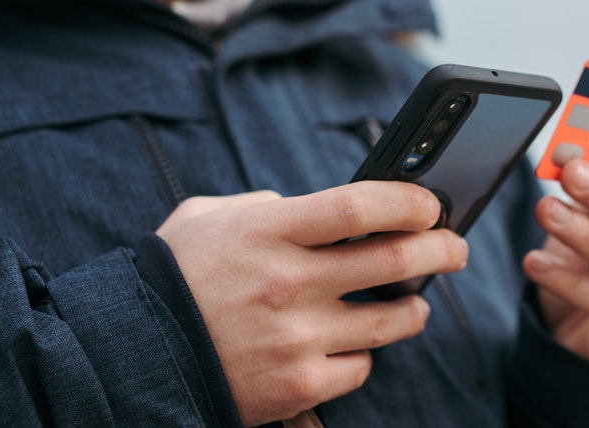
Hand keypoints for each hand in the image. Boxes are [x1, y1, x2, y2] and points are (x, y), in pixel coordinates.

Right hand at [155, 185, 467, 425]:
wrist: (132, 356)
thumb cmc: (171, 279)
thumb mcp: (208, 219)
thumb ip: (266, 203)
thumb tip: (316, 208)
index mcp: (267, 232)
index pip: (360, 205)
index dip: (409, 201)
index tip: (430, 204)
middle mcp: (289, 283)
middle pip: (396, 260)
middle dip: (442, 249)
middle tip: (456, 247)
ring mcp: (296, 339)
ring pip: (393, 321)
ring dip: (416, 308)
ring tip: (417, 303)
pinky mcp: (298, 386)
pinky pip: (360, 368)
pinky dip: (364, 356)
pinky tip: (354, 345)